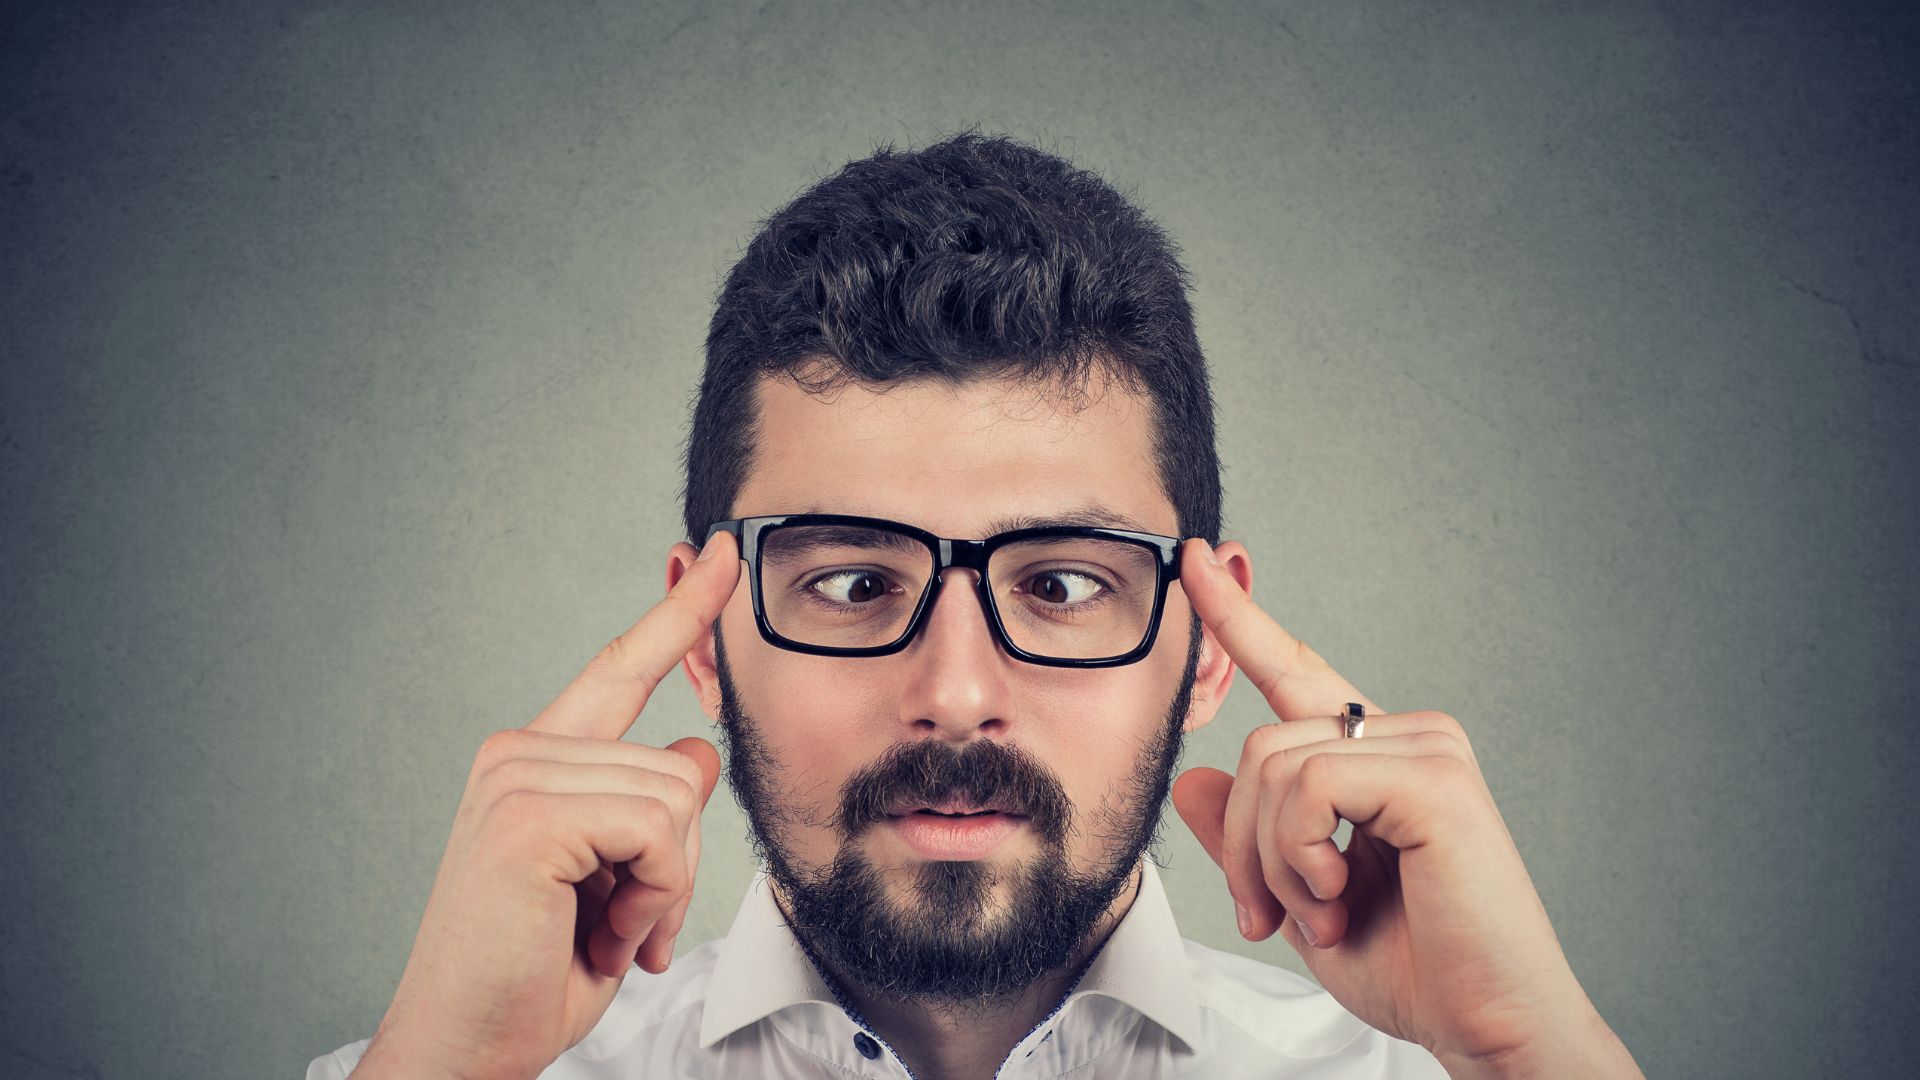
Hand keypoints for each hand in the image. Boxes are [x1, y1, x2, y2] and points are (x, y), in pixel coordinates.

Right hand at [353, 531, 739, 1079]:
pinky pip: (658, 830)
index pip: (618, 668)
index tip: (718, 557)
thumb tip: (697, 748)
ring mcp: (516, 777)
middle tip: (617, 922)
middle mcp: (518, 752)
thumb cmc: (536, 970)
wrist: (467, 1047)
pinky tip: (603, 933)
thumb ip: (652, 806)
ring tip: (604, 930)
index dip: (676, 614)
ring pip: (676, 799)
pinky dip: (652, 896)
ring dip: (663, 886)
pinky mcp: (528, 816)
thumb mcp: (620, 878)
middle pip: (681, 764)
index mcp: (535, 759)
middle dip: (675, 861)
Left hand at [1170, 539, 1641, 1076]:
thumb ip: (1248, 838)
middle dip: (1244, 844)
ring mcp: (1429, 749)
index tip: (1198, 561)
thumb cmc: (1415, 968)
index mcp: (1377, 756)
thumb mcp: (1299, 898)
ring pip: (1275, 763)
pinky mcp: (1436, 779)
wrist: (1487, 1028)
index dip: (1240, 618)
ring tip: (1322, 914)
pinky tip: (1340, 895)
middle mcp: (1408, 735)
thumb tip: (1193, 781)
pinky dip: (1299, 853)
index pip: (1296, 669)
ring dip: (1271, 861)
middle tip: (1272, 917)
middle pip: (1260, 742)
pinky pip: (1311, 784)